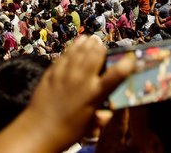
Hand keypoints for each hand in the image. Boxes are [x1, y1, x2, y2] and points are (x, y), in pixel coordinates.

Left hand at [0, 35, 133, 152]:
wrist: (40, 130)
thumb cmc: (68, 131)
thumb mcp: (90, 126)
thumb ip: (101, 118)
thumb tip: (107, 113)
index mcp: (94, 94)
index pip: (115, 76)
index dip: (125, 65)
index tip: (131, 59)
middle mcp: (81, 80)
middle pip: (95, 56)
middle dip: (101, 48)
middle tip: (103, 45)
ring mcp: (65, 74)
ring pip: (79, 52)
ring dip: (87, 44)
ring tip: (92, 39)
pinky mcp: (53, 72)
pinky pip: (64, 55)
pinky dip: (72, 47)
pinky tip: (76, 43)